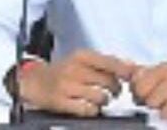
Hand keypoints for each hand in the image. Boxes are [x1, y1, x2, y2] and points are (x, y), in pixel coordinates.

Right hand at [19, 50, 133, 116]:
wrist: (34, 82)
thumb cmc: (63, 71)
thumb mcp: (81, 60)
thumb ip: (104, 62)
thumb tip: (130, 66)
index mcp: (81, 56)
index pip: (110, 62)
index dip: (124, 70)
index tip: (132, 76)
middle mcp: (74, 69)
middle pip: (108, 81)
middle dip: (115, 88)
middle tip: (114, 91)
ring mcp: (67, 86)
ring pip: (100, 96)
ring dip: (105, 100)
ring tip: (101, 99)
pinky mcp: (61, 102)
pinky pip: (88, 109)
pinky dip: (93, 110)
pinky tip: (90, 106)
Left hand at [129, 62, 166, 121]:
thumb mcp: (164, 73)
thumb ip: (142, 73)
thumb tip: (124, 70)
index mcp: (164, 68)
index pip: (138, 86)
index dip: (140, 95)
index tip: (148, 93)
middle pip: (148, 101)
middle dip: (154, 104)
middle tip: (164, 100)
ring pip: (162, 111)